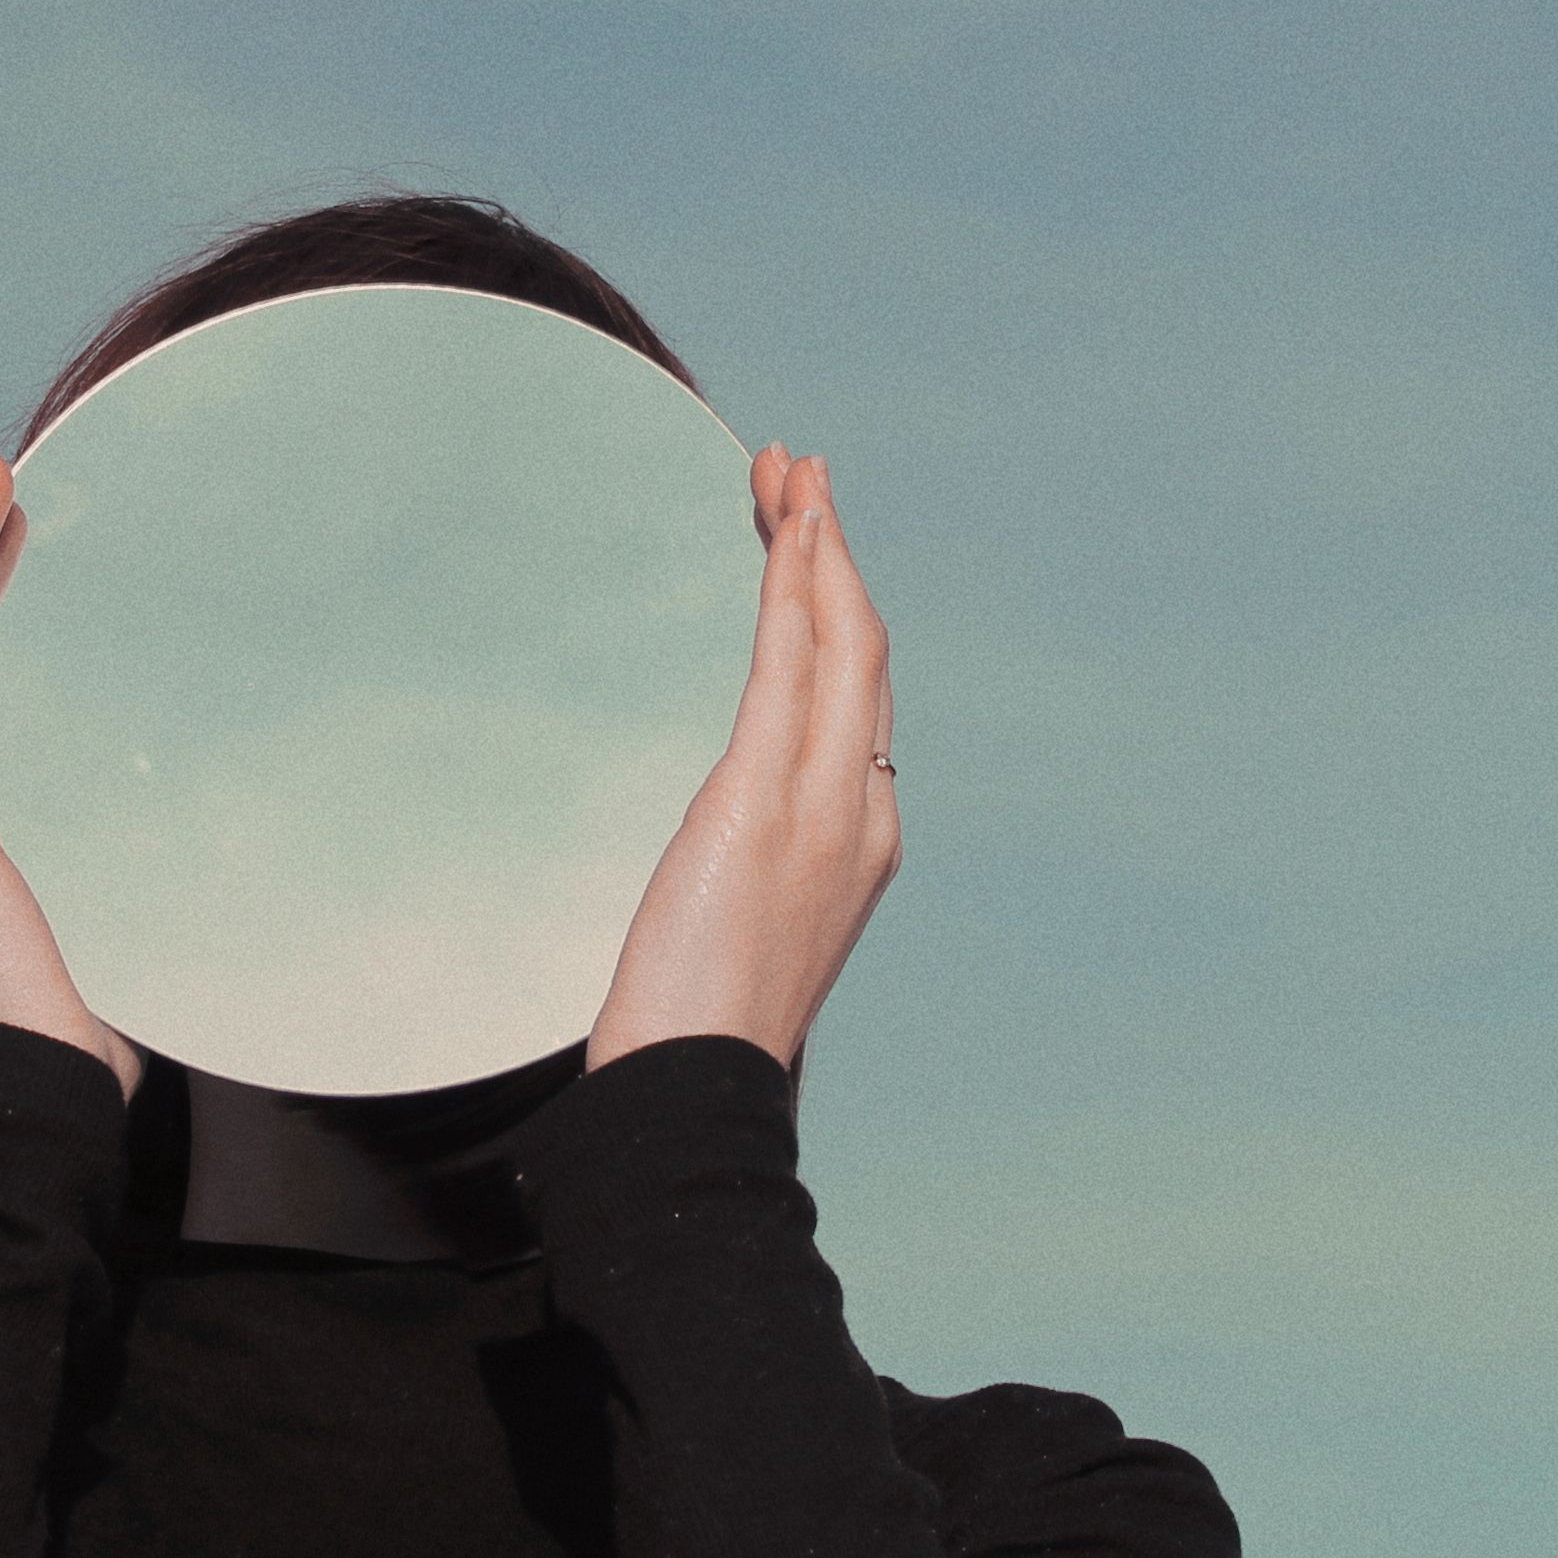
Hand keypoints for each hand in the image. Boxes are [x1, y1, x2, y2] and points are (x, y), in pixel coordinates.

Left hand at [588, 446, 900, 1072]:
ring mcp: (824, 804)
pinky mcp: (765, 801)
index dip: (836, 605)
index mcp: (863, 834)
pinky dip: (794, 585)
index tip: (804, 541)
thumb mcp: (740, 921)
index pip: (857, 693)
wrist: (695, 1088)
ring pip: (836, 639)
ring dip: (814, 543)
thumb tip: (728, 835)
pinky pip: (790, 666)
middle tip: (800, 471)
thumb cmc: (700, 1026)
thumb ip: (752, 858)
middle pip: (861, 647)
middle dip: (832, 550)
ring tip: (789, 469)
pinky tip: (784, 530)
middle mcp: (862, 807)